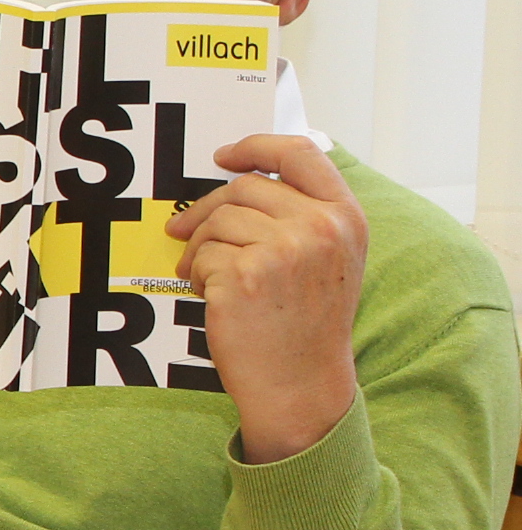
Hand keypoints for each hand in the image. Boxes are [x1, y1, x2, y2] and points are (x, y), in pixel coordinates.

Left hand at [172, 136, 365, 462]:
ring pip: (217, 221)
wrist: (301, 383)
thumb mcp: (330, 258)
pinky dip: (197, 276)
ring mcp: (283, 250)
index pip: (300, 153)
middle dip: (207, 211)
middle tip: (184, 233)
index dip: (256, 146)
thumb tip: (242, 177)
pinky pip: (201, 256)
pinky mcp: (245, 275)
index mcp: (346, 216)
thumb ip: (303, 214)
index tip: (224, 155)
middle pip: (244, 187)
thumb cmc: (307, 323)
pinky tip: (216, 299)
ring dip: (201, 249)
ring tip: (212, 279)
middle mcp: (320, 227)